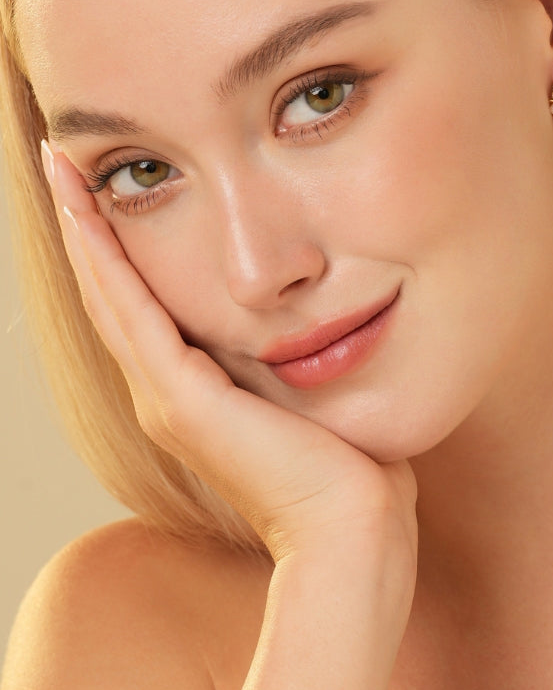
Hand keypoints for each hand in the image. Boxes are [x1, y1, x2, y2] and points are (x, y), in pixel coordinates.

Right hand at [41, 142, 417, 569]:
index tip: (107, 182)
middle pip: (114, 291)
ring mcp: (167, 399)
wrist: (352, 531)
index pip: (144, 301)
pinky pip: (133, 315)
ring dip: (85, 229)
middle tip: (63, 158)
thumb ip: (293, 345)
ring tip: (62, 166)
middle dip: (90, 222)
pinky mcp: (182, 401)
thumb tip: (308, 300)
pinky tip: (88, 215)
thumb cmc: (349, 467)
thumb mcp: (313, 384)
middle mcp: (167, 393)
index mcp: (194, 390)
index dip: (119, 243)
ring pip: (111, 295)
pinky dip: (106, 262)